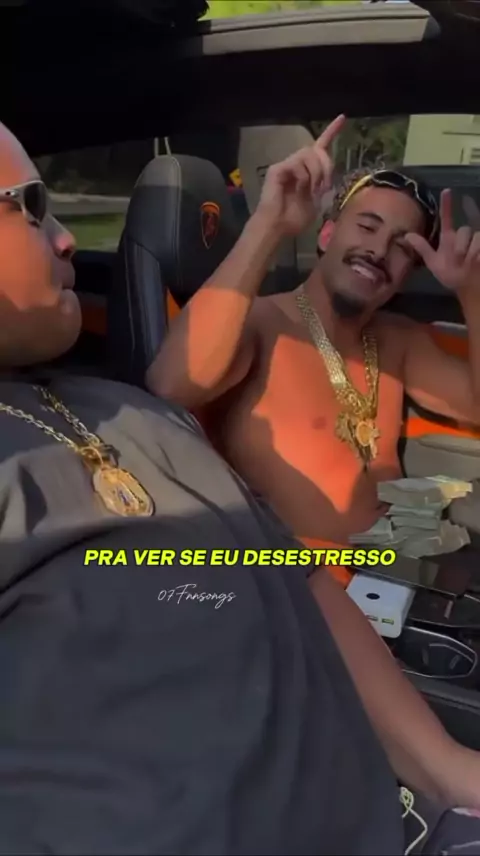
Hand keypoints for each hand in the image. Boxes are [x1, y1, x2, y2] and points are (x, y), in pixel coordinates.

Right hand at [255, 114, 345, 236]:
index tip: (342, 118)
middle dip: (327, 165)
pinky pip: (297, 163)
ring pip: (309, 153)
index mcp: (308, 171)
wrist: (277, 227)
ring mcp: (287, 165)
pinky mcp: (278, 169)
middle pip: (318, 149)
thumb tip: (328, 176)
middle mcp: (297, 164)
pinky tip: (300, 189)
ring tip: (313, 189)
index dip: (331, 132)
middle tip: (325, 186)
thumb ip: (324, 185)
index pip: (320, 147)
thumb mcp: (318, 202)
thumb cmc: (295, 218)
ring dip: (317, 172)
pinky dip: (304, 177)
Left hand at [405, 189, 479, 292]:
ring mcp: (476, 240)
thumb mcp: (434, 263)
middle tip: (457, 260)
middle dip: (460, 247)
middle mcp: (463, 235)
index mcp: (448, 237)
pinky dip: (477, 255)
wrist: (465, 286)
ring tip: (467, 263)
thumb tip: (408, 235)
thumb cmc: (449, 274)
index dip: (446, 204)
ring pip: (475, 238)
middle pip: (464, 230)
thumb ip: (423, 248)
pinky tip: (476, 262)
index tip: (446, 190)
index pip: (447, 217)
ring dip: (470, 253)